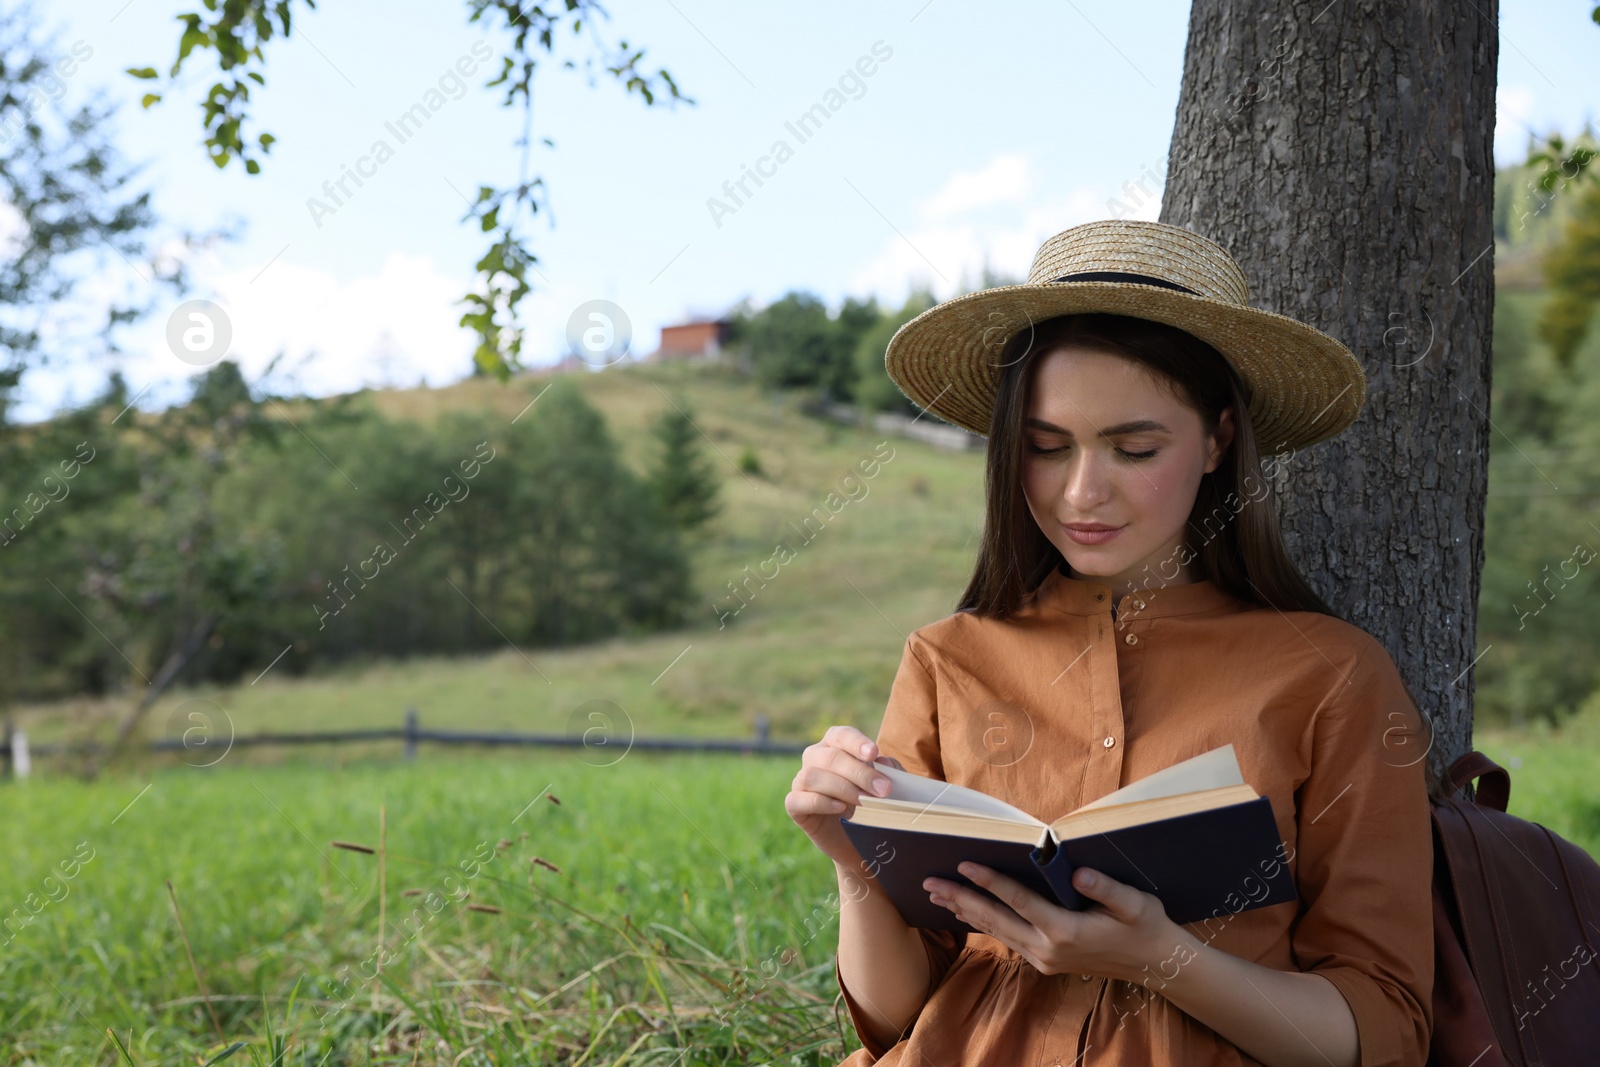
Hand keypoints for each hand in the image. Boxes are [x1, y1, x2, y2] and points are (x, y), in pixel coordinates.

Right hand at [784, 724, 903, 867]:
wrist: (857, 838)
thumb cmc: (871, 803)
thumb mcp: (886, 785)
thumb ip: (889, 771)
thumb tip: (883, 762)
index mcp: (834, 745)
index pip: (841, 735)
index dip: (856, 742)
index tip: (874, 753)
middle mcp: (814, 758)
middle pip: (830, 757)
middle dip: (859, 773)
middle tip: (882, 789)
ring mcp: (801, 782)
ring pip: (811, 776)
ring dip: (841, 788)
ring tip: (863, 801)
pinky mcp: (794, 806)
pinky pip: (797, 799)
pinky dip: (820, 802)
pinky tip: (840, 808)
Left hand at [923, 863, 1183, 983]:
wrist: (1155, 965)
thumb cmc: (1145, 927)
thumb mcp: (1135, 904)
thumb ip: (1106, 888)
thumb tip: (1078, 873)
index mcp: (1066, 931)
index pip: (1019, 901)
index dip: (989, 882)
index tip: (963, 865)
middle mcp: (1048, 949)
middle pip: (995, 919)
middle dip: (960, 899)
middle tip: (929, 882)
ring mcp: (1043, 959)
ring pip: (996, 931)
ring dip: (965, 911)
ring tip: (936, 894)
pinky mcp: (1044, 961)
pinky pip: (1006, 939)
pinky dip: (983, 923)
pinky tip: (966, 912)